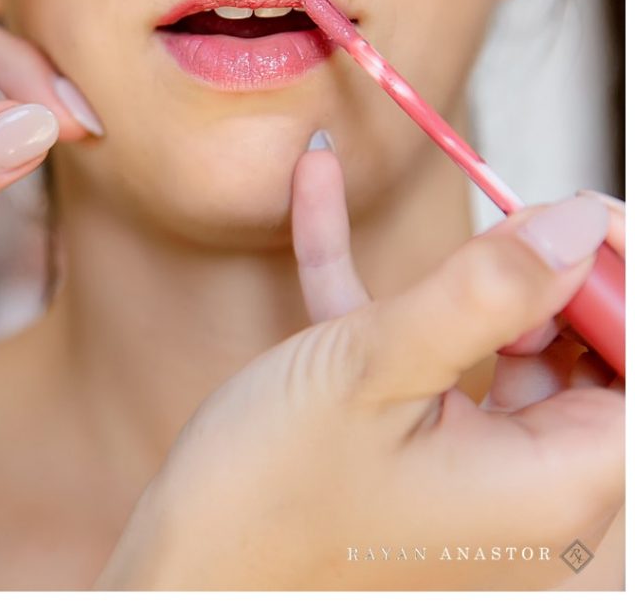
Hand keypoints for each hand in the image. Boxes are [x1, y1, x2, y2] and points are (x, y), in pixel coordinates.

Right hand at [99, 141, 622, 589]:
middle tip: (501, 211)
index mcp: (549, 485)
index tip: (574, 210)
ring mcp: (473, 479)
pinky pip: (426, 369)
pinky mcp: (420, 462)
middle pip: (584, 359)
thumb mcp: (371, 368)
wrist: (181, 570)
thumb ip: (484, 291)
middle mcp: (529, 492)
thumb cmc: (264, 493)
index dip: (617, 280)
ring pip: (502, 357)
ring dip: (459, 281)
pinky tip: (318, 207)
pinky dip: (385, 299)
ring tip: (410, 210)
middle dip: (544, 276)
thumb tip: (574, 223)